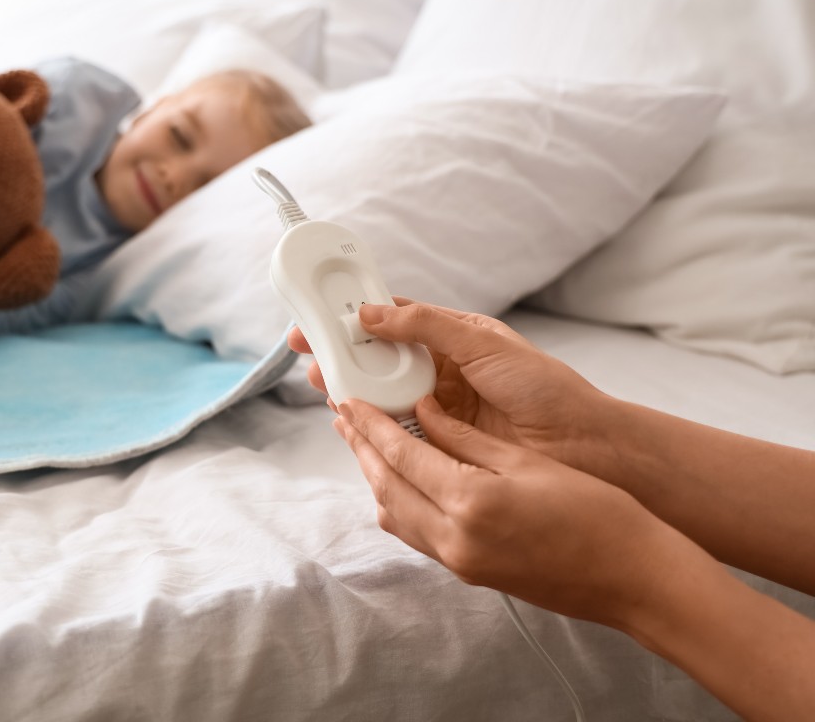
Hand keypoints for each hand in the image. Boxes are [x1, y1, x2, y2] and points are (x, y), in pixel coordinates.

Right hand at [288, 300, 622, 479]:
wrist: (580, 446)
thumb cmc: (543, 388)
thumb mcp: (482, 343)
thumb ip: (426, 326)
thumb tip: (371, 313)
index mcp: (452, 337)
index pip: (392, 319)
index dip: (354, 316)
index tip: (319, 317)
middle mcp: (441, 371)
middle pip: (377, 358)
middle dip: (341, 355)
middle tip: (308, 356)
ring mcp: (438, 408)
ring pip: (381, 394)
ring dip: (352, 390)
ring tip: (324, 388)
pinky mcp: (439, 444)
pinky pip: (395, 431)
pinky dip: (371, 425)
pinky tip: (352, 421)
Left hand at [335, 395, 705, 630]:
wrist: (633, 577)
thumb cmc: (595, 512)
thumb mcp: (525, 463)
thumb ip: (465, 439)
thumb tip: (423, 413)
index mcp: (470, 502)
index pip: (401, 456)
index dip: (370, 425)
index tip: (348, 400)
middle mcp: (454, 538)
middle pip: (386, 487)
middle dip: (361, 448)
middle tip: (343, 415)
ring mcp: (459, 562)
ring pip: (395, 514)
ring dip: (375, 476)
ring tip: (363, 442)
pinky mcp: (469, 573)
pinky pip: (415, 534)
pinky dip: (398, 503)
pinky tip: (400, 481)